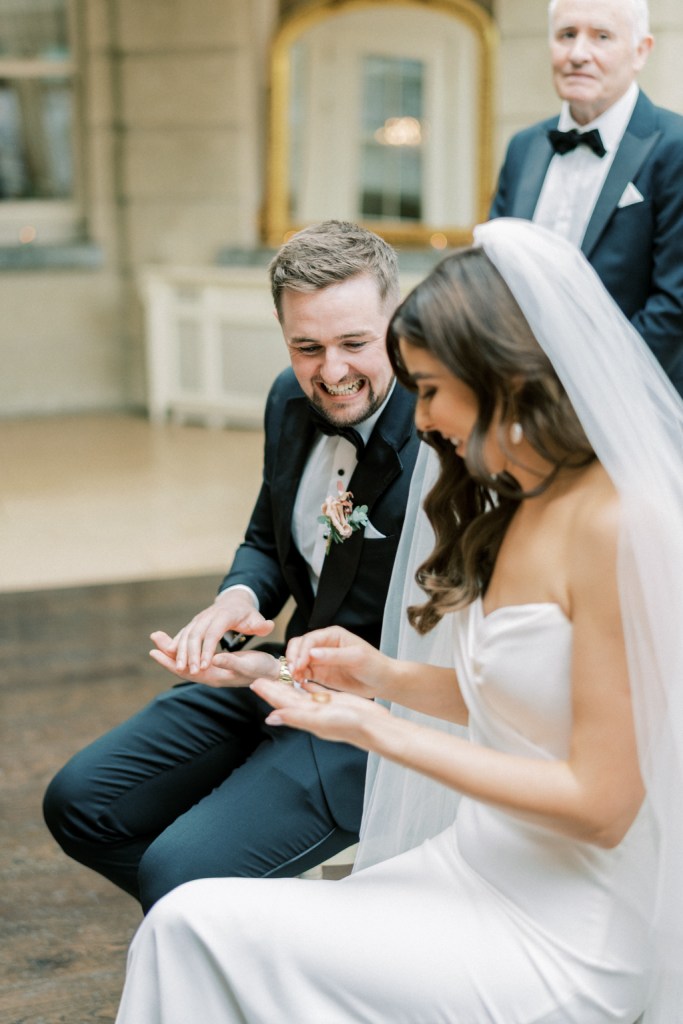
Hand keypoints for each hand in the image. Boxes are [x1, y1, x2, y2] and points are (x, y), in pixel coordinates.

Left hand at [150, 631, 279, 687]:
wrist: (273, 674)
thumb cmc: (262, 670)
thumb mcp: (247, 665)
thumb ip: (230, 663)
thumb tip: (212, 658)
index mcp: (215, 677)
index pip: (187, 671)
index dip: (171, 661)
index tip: (156, 651)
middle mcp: (211, 676)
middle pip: (184, 668)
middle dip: (168, 657)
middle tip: (153, 644)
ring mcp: (213, 672)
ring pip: (189, 663)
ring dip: (174, 653)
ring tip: (160, 641)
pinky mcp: (217, 666)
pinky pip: (196, 659)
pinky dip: (186, 651)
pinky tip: (180, 645)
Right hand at [159, 591, 274, 673]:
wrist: (235, 600)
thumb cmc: (247, 614)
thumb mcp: (257, 619)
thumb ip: (262, 625)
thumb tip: (268, 625)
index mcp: (224, 616)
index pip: (213, 633)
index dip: (208, 649)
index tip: (206, 665)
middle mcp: (208, 616)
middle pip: (196, 635)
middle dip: (192, 654)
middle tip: (192, 672)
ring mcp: (199, 619)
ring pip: (186, 635)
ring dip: (181, 651)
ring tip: (180, 668)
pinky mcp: (193, 623)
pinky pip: (182, 634)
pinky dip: (175, 645)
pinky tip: (169, 656)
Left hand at [250, 677, 388, 746]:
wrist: (375, 727)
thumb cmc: (350, 724)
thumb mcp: (320, 719)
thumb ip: (295, 717)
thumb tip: (270, 718)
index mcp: (307, 715)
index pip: (282, 702)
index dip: (268, 693)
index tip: (255, 683)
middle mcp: (312, 712)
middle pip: (287, 697)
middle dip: (274, 687)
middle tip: (260, 677)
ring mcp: (324, 706)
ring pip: (300, 694)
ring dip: (288, 685)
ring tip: (279, 676)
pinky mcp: (335, 701)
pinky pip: (317, 691)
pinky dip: (308, 684)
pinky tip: (304, 680)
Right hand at [284, 626, 389, 699]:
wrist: (382, 682)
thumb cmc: (375, 665)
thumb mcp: (356, 657)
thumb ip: (333, 655)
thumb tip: (312, 653)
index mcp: (332, 635)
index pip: (310, 639)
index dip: (301, 651)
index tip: (299, 665)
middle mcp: (324, 645)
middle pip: (299, 646)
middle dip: (293, 658)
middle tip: (293, 672)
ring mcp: (320, 660)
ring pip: (298, 659)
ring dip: (294, 668)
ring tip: (296, 679)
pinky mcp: (320, 673)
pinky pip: (303, 673)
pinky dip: (299, 677)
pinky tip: (301, 683)